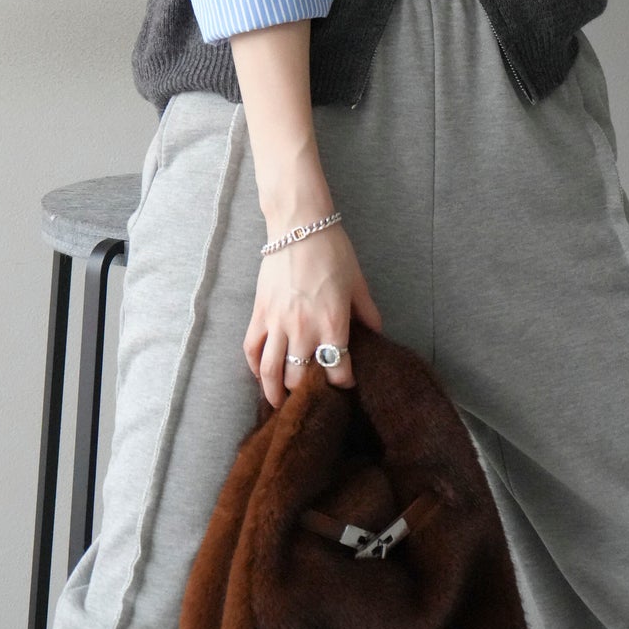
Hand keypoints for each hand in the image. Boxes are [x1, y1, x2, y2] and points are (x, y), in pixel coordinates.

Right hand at [244, 221, 383, 409]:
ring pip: (271, 371)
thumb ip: (367, 314)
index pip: (337, 370)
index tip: (345, 383)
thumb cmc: (333, 250)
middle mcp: (303, 330)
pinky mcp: (259, 313)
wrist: (300, 226)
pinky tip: (261, 374)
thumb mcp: (358, 283)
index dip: (343, 383)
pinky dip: (254, 367)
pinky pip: (251, 349)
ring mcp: (277, 323)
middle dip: (307, 393)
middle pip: (300, 378)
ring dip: (274, 392)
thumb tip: (376, 335)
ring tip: (279, 403)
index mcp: (332, 324)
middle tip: (311, 396)